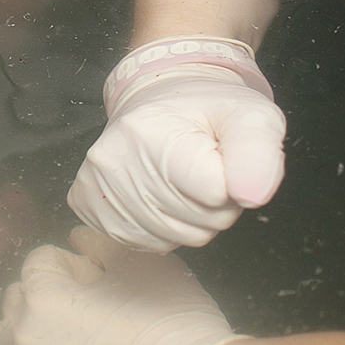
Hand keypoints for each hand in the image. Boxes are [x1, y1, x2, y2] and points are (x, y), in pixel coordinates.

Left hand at [0, 226, 241, 344]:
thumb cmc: (166, 319)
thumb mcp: (139, 263)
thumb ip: (98, 244)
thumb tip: (76, 242)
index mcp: (40, 296)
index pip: (39, 261)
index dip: (73, 262)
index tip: (101, 275)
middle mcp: (23, 335)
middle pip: (17, 296)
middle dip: (46, 290)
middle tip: (89, 300)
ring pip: (4, 339)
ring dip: (25, 326)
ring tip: (64, 329)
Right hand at [68, 65, 286, 251]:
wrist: (157, 102)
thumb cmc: (206, 111)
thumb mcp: (249, 117)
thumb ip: (259, 153)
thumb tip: (252, 196)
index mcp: (151, 131)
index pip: (216, 193)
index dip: (234, 183)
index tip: (223, 159)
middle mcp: (113, 160)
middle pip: (197, 222)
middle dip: (214, 204)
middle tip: (206, 170)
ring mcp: (95, 185)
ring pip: (175, 238)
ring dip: (192, 219)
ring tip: (185, 182)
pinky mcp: (86, 204)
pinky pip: (148, 242)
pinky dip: (164, 228)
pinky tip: (161, 195)